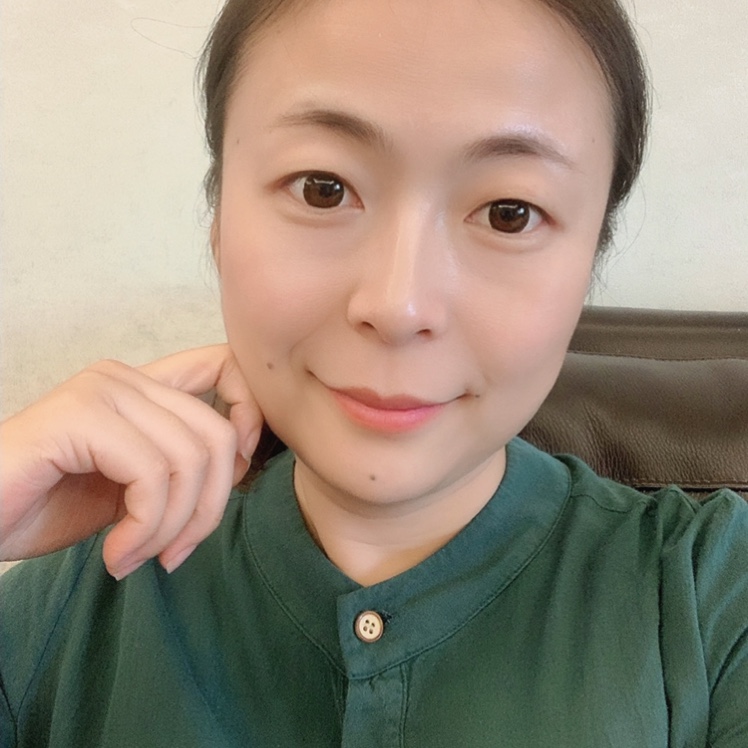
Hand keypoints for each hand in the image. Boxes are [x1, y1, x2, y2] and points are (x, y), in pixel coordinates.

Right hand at [0, 345, 261, 578]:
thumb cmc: (43, 505)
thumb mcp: (133, 487)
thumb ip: (178, 467)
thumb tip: (241, 471)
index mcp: (142, 386)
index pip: (226, 368)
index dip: (251, 418)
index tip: (234, 477)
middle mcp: (124, 378)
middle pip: (218, 433)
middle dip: (208, 509)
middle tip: (173, 553)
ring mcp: (101, 392)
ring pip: (190, 459)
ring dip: (171, 528)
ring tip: (137, 557)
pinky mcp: (79, 417)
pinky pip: (152, 475)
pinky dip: (144, 529)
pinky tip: (115, 554)